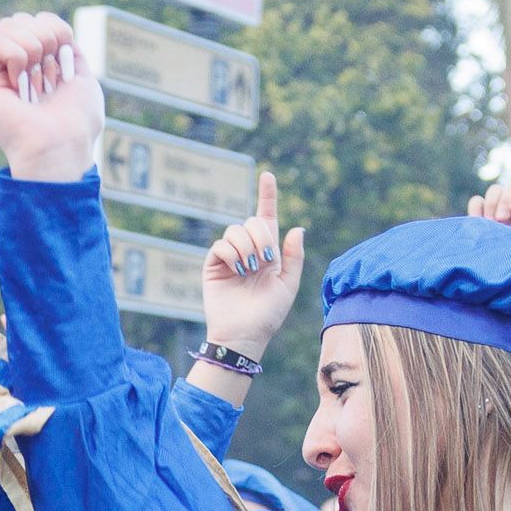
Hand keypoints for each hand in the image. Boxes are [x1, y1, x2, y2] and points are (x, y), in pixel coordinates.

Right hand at [0, 13, 100, 183]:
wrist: (59, 145)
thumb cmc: (76, 120)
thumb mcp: (82, 75)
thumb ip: (68, 49)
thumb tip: (51, 30)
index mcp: (41, 64)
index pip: (42, 20)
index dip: (58, 28)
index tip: (66, 55)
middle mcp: (18, 66)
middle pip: (23, 18)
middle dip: (46, 35)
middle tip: (51, 70)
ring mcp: (0, 72)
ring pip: (9, 24)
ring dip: (33, 46)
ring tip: (36, 77)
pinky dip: (16, 56)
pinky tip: (20, 80)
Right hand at [198, 169, 306, 361]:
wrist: (244, 334)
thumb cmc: (268, 315)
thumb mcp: (288, 285)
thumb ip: (294, 257)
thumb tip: (296, 228)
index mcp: (269, 252)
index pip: (267, 217)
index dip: (267, 195)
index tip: (268, 175)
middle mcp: (249, 250)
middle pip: (252, 222)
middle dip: (262, 237)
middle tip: (265, 261)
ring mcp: (230, 257)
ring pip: (235, 231)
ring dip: (247, 247)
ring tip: (249, 270)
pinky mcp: (213, 265)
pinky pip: (221, 245)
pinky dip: (232, 255)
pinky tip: (237, 271)